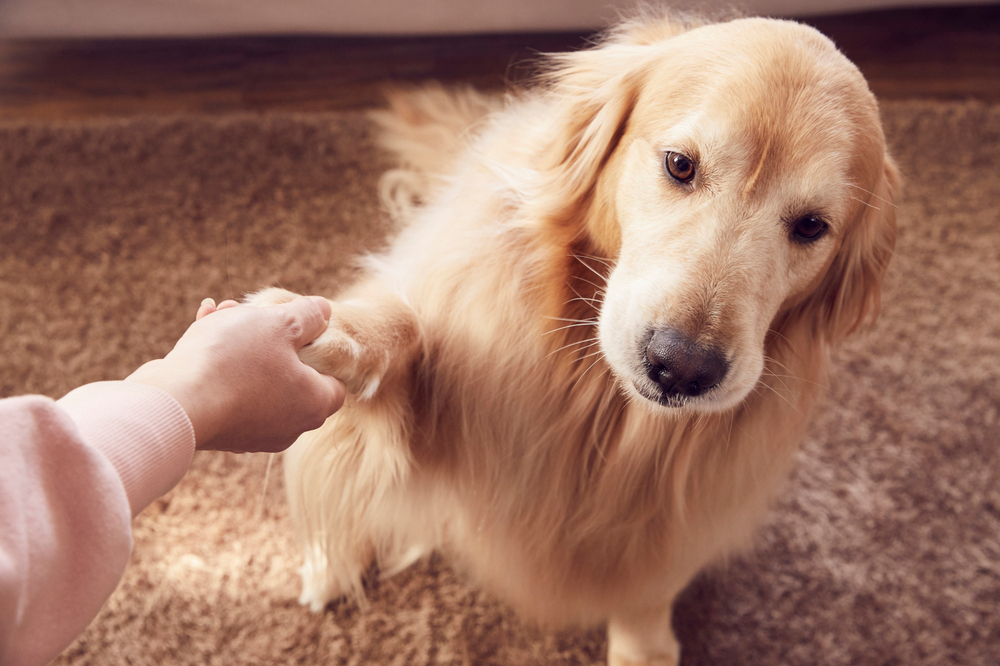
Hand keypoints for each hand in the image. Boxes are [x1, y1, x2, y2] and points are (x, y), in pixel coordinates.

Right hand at [126, 296, 345, 452]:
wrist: (173, 402)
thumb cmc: (235, 362)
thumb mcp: (279, 325)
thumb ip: (307, 316)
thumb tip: (323, 311)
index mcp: (313, 405)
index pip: (334, 382)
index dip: (321, 352)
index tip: (300, 331)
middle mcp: (288, 427)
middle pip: (290, 376)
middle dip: (272, 340)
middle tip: (256, 314)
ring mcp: (251, 433)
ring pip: (254, 378)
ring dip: (241, 343)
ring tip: (224, 312)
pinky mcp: (218, 431)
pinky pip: (227, 389)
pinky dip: (219, 362)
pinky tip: (204, 325)